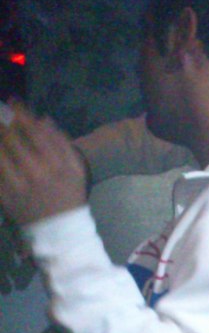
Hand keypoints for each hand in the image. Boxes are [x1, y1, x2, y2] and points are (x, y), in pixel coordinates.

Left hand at [0, 103, 87, 225]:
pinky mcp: (3, 194)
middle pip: (10, 137)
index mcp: (54, 163)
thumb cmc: (69, 197)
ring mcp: (16, 183)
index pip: (32, 130)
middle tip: (0, 113)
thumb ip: (62, 144)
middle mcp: (33, 171)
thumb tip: (43, 120)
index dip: (20, 112)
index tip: (13, 102)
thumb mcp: (76, 170)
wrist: (60, 230)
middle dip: (3, 122)